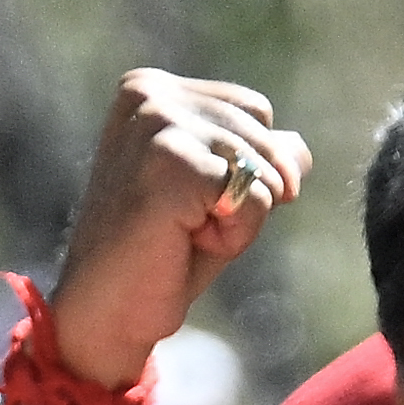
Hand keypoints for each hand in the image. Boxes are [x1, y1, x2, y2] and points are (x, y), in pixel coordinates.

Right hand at [2, 74, 311, 404]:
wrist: (105, 315)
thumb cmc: (159, 257)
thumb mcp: (219, 196)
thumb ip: (257, 159)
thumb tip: (298, 149)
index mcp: (152, 89)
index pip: (254, 111)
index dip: (242, 171)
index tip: (183, 202)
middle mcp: (151, 94)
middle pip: (264, 132)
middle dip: (243, 194)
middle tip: (180, 226)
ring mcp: (158, 123)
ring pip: (264, 167)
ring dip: (237, 219)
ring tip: (179, 236)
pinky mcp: (172, 161)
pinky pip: (257, 196)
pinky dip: (235, 236)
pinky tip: (182, 244)